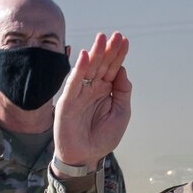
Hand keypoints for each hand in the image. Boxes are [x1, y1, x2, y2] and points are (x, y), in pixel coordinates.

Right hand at [52, 32, 132, 167]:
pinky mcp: (68, 101)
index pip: (113, 68)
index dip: (118, 54)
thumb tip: (122, 69)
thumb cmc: (103, 137)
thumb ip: (123, 91)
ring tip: (102, 39)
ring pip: (88, 69)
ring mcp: (80, 93)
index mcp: (106, 90)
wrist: (85, 157)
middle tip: (115, 35)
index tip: (124, 40)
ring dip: (94, 53)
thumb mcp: (121, 113)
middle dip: (108, 50)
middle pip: (101, 64)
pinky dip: (78, 69)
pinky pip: (74, 82)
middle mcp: (92, 88)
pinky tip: (84, 56)